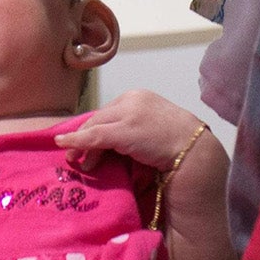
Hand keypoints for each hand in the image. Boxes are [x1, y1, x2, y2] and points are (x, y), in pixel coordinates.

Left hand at [55, 90, 206, 172]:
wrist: (193, 150)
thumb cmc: (177, 143)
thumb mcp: (152, 126)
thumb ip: (132, 126)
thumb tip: (110, 141)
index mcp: (139, 96)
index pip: (108, 111)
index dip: (94, 128)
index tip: (86, 143)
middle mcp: (132, 99)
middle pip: (98, 118)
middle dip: (84, 137)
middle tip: (75, 156)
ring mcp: (128, 113)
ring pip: (94, 127)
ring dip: (82, 145)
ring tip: (79, 162)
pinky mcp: (124, 130)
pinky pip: (94, 136)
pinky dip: (77, 141)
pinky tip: (65, 146)